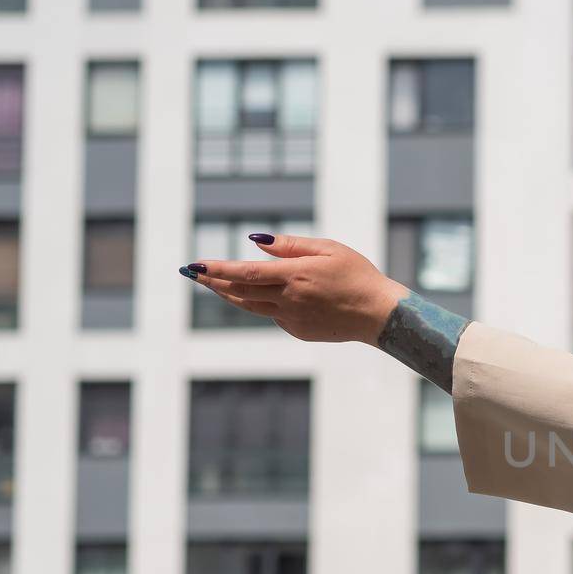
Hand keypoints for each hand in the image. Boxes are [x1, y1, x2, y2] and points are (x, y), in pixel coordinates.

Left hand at [183, 233, 409, 344]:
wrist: (379, 314)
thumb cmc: (357, 275)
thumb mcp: (329, 249)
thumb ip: (291, 245)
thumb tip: (255, 242)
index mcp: (296, 276)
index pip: (246, 273)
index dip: (217, 270)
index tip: (195, 266)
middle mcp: (289, 299)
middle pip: (240, 291)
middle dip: (213, 281)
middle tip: (193, 273)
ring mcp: (292, 319)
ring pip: (250, 306)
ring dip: (229, 294)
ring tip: (213, 284)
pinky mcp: (298, 331)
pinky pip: (274, 315)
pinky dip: (266, 304)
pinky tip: (272, 296)